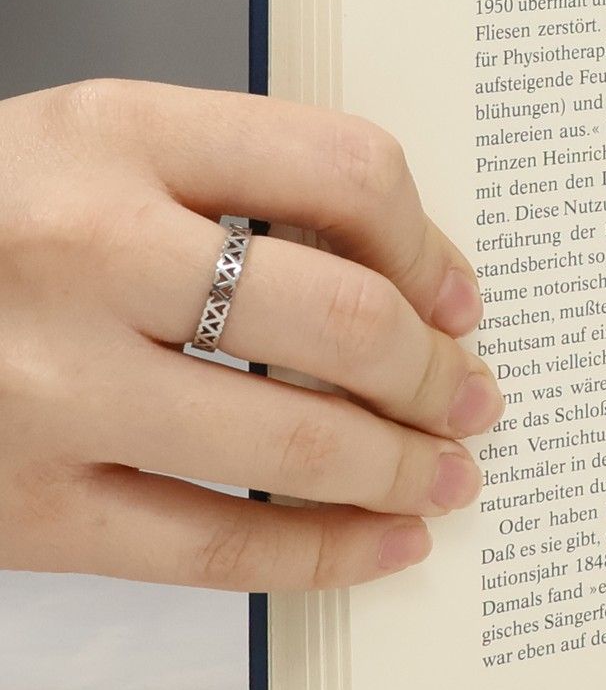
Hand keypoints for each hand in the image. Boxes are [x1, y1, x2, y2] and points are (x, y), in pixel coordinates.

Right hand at [0, 81, 498, 589]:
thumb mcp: (98, 148)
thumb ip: (239, 183)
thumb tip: (411, 278)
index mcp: (115, 135)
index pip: (343, 170)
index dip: (431, 243)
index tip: (459, 294)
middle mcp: (83, 251)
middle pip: (342, 319)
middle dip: (439, 372)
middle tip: (477, 396)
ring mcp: (47, 389)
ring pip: (293, 444)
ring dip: (404, 467)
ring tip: (452, 473)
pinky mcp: (23, 508)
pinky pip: (214, 550)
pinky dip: (324, 554)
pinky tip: (385, 545)